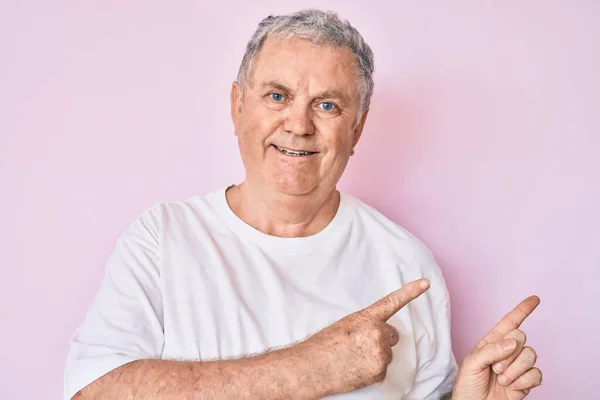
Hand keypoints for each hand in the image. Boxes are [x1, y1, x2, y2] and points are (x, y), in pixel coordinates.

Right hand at [297, 278, 430, 395]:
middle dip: (381, 341)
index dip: (411, 292)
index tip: (426, 283)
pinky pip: (382, 369)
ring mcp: (380, 352)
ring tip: (353, 359)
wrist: (311, 367)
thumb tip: (376, 333)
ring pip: (386, 354)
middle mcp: (377, 332)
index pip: (392, 301)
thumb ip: (365, 325)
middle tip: (359, 347)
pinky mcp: (379, 371)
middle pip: (391, 336)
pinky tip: (355, 369)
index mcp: (366, 317)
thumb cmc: (323, 345)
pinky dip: (371, 371)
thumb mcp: (345, 326)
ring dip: (374, 357)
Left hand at [452, 296, 542, 399]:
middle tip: (495, 368)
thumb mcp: (471, 364)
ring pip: (531, 355)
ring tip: (501, 379)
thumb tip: (513, 343)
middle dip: (509, 353)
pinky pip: (537, 374)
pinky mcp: (526, 382)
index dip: (522, 310)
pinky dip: (524, 381)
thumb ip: (491, 350)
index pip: (510, 322)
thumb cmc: (467, 385)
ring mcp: (518, 367)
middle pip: (522, 337)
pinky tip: (513, 386)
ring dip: (515, 369)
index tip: (535, 299)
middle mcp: (507, 352)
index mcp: (492, 342)